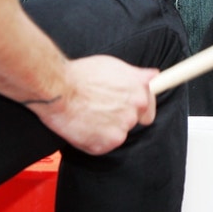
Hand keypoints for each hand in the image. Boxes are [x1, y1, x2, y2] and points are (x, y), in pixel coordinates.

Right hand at [27, 55, 157, 155]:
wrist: (57, 89)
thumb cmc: (82, 74)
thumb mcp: (115, 66)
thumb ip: (138, 75)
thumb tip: (155, 75)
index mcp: (140, 93)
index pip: (149, 108)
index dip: (137, 108)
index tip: (128, 107)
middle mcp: (134, 113)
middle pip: (132, 122)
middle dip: (120, 117)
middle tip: (101, 108)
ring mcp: (120, 131)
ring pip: (116, 134)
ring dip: (106, 128)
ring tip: (88, 114)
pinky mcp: (104, 145)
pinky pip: (102, 145)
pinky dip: (93, 139)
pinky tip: (82, 125)